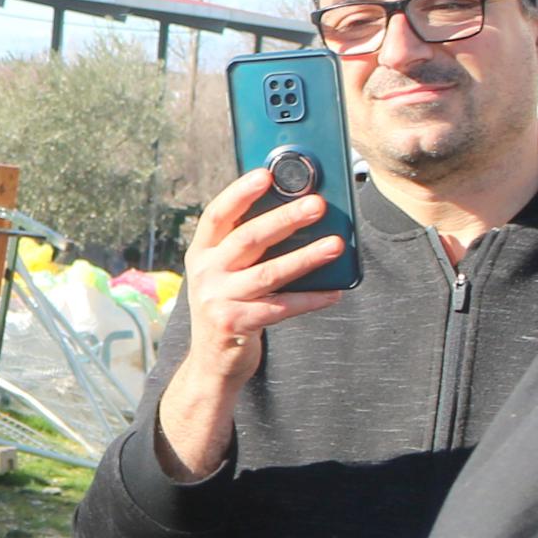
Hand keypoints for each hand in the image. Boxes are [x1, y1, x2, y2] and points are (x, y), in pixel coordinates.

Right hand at [154, 166, 351, 479]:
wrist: (212, 362)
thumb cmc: (229, 306)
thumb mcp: (224, 273)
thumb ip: (245, 248)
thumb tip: (292, 212)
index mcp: (201, 253)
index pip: (217, 215)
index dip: (240, 193)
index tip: (265, 174)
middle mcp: (205, 274)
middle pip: (248, 239)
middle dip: (285, 219)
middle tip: (317, 205)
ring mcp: (218, 300)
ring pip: (269, 273)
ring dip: (306, 257)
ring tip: (336, 244)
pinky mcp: (236, 325)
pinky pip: (282, 307)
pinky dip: (311, 299)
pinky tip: (335, 292)